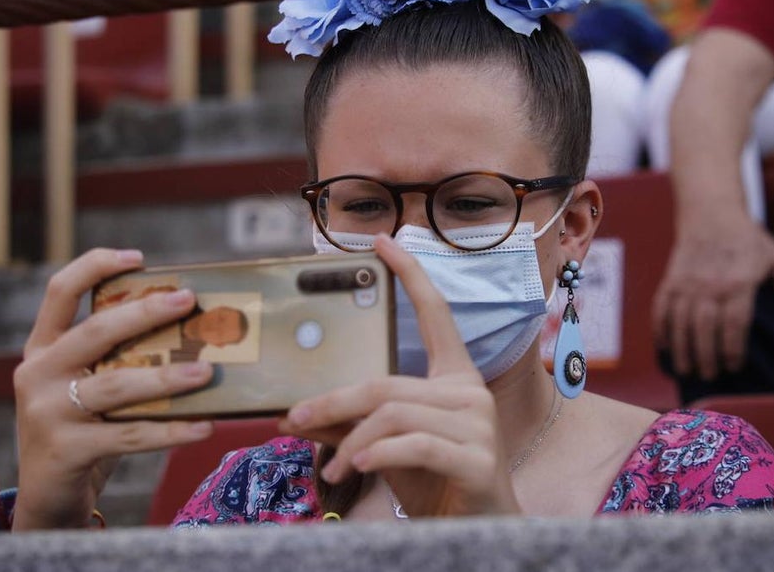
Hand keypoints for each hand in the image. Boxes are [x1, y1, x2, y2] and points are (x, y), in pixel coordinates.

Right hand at [12, 248, 215, 530]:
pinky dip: (170, 430)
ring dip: (166, 377)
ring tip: (206, 372)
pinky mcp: (65, 450)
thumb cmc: (82, 429)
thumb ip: (115, 357)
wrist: (47, 497)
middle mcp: (37, 374)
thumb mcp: (85, 385)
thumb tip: (190, 328)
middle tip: (188, 302)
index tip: (138, 258)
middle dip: (145, 313)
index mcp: (42, 349)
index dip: (95, 266)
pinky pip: (128, 435)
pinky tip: (203, 427)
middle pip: (95, 332)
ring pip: (115, 385)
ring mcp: (46, 413)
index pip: (59, 292)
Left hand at [279, 235, 519, 517]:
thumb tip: (294, 415)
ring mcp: (478, 423)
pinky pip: (412, 444)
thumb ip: (348, 426)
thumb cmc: (435, 483)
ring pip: (393, 414)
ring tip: (332, 469)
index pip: (435, 314)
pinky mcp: (478, 458)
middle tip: (293, 420)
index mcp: (454, 377)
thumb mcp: (386, 448)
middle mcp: (470, 391)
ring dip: (350, 444)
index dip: (411, 274)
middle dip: (332, 401)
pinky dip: (375, 456)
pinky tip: (357, 470)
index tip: (383, 241)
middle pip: (386, 383)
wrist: (480, 532)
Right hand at [652, 213, 773, 380]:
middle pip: (704, 327)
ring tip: (686, 370)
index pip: (734, 322)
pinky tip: (664, 348)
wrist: (711, 211)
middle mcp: (710, 283)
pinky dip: (660, 329)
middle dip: (705, 355)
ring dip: (681, 349)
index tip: (734, 367)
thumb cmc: (748, 238)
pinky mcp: (670, 280)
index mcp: (740, 281)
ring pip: (679, 321)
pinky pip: (660, 308)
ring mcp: (686, 282)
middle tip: (710, 376)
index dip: (732, 348)